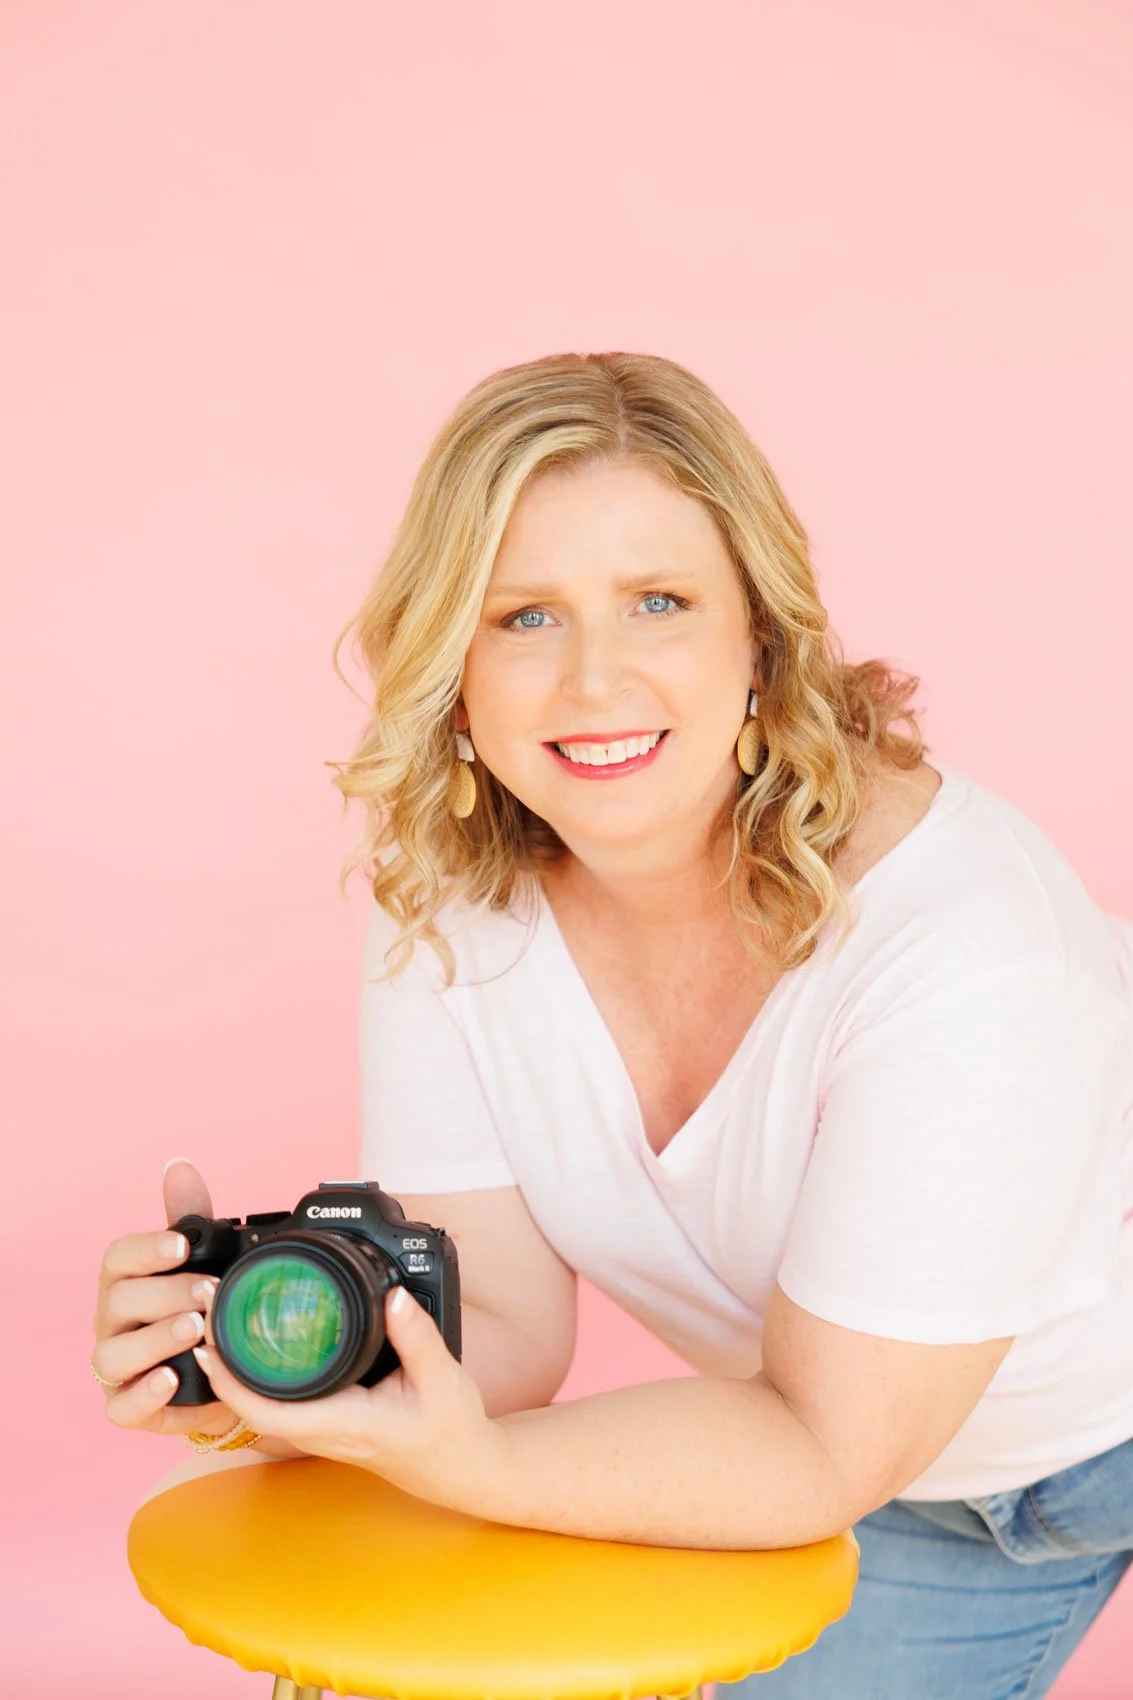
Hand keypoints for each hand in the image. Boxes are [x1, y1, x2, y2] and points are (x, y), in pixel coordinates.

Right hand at [90, 1158, 245, 1441]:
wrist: (221, 1371)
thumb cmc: (198, 1305)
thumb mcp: (201, 1260)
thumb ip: (191, 1217)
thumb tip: (179, 1167)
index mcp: (126, 1280)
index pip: (118, 1257)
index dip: (147, 1249)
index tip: (182, 1245)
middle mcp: (112, 1321)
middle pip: (118, 1302)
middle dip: (166, 1294)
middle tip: (211, 1290)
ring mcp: (116, 1366)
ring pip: (113, 1356)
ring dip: (156, 1341)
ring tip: (197, 1330)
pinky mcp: (127, 1406)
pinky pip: (121, 1407)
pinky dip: (145, 1394)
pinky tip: (173, 1378)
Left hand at [192, 1278, 510, 1513]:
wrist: (459, 1466)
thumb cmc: (449, 1428)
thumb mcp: (444, 1379)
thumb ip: (417, 1336)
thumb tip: (395, 1295)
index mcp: (345, 1424)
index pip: (268, 1410)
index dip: (230, 1382)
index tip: (208, 1344)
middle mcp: (322, 1433)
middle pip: (250, 1404)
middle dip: (220, 1363)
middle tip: (205, 1309)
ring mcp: (319, 1432)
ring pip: (259, 1405)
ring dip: (232, 1368)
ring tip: (217, 1318)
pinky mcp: (323, 1423)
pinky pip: (275, 1402)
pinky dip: (253, 1375)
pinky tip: (249, 1345)